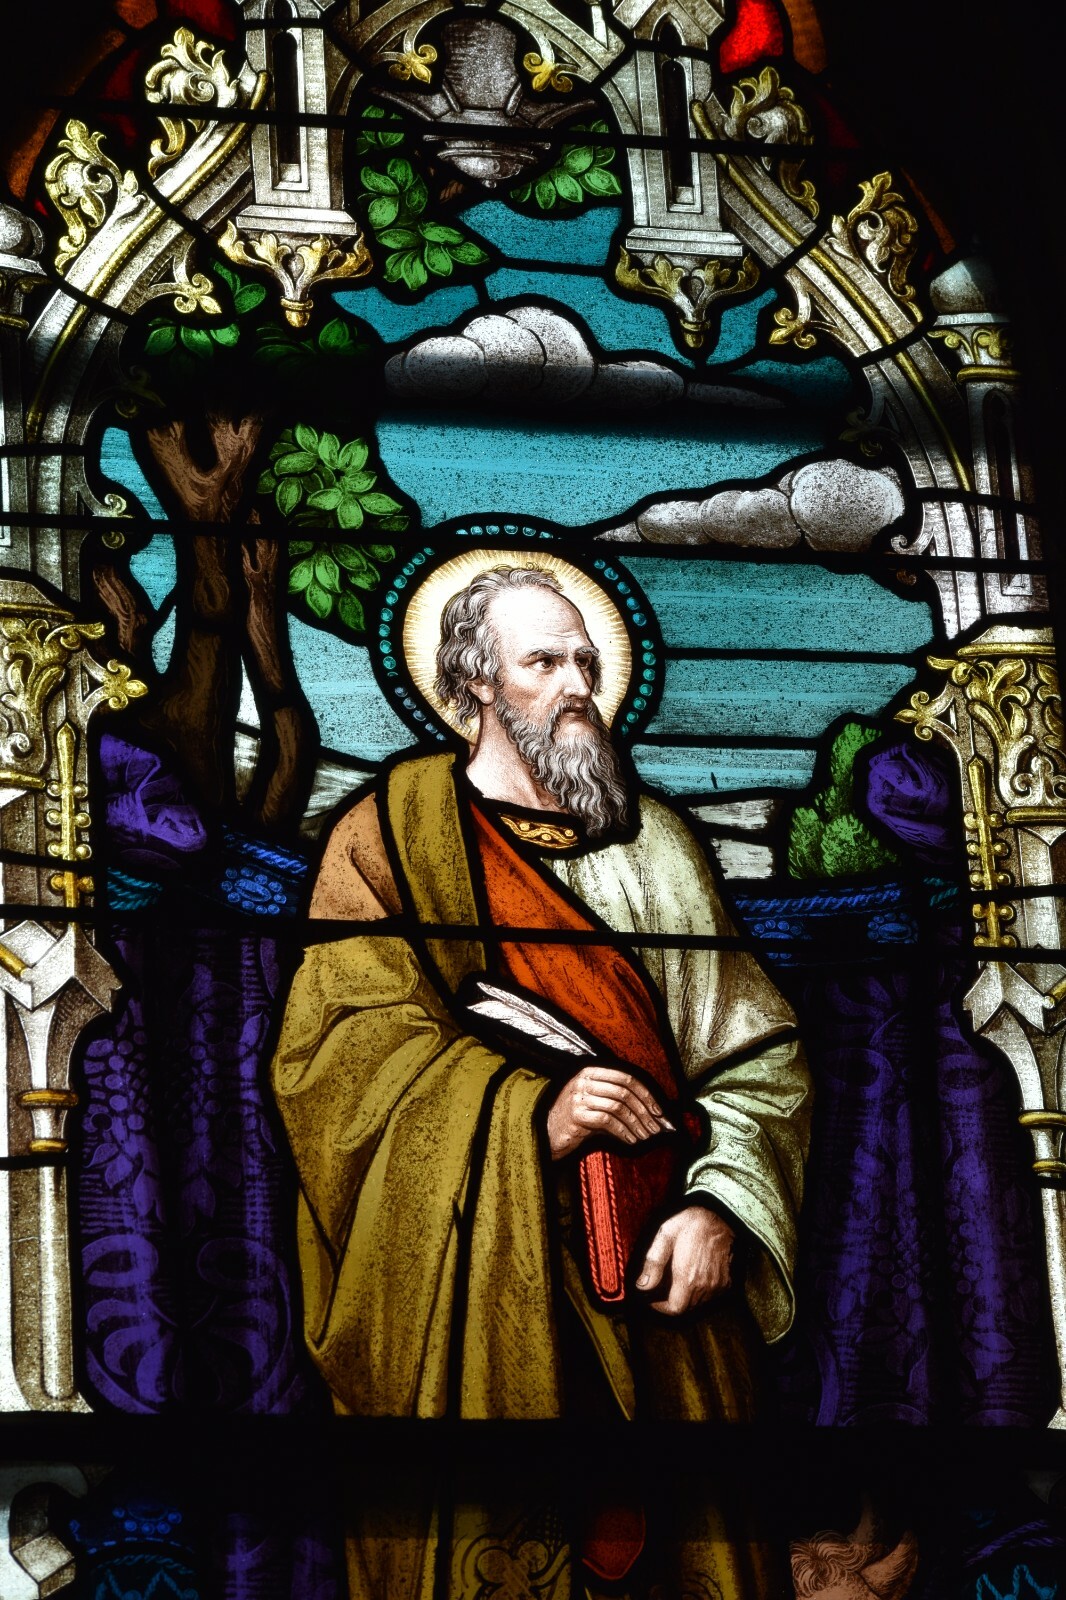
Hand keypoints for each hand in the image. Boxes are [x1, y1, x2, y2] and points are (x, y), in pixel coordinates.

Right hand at [546, 1065, 674, 1159]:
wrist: (548, 1133)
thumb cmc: (578, 1119)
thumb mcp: (596, 1103)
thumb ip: (618, 1101)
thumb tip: (651, 1113)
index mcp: (591, 1072)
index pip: (626, 1078)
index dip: (645, 1094)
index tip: (658, 1111)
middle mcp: (584, 1081)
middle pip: (624, 1092)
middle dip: (644, 1111)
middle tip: (655, 1127)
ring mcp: (578, 1097)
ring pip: (618, 1107)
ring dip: (636, 1123)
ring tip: (644, 1136)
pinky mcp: (576, 1115)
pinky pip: (608, 1121)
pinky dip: (623, 1132)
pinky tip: (630, 1140)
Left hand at [635, 1206, 734, 1314]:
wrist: (722, 1216)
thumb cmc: (692, 1223)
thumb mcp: (666, 1235)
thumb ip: (653, 1262)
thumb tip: (642, 1285)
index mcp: (687, 1278)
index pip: (674, 1309)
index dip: (661, 1307)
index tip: (653, 1298)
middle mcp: (704, 1286)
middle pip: (685, 1307)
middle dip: (671, 1301)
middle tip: (663, 1286)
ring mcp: (717, 1285)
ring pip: (698, 1303)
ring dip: (685, 1297)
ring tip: (677, 1279)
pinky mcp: (726, 1281)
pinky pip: (710, 1296)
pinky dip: (699, 1292)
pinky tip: (693, 1276)